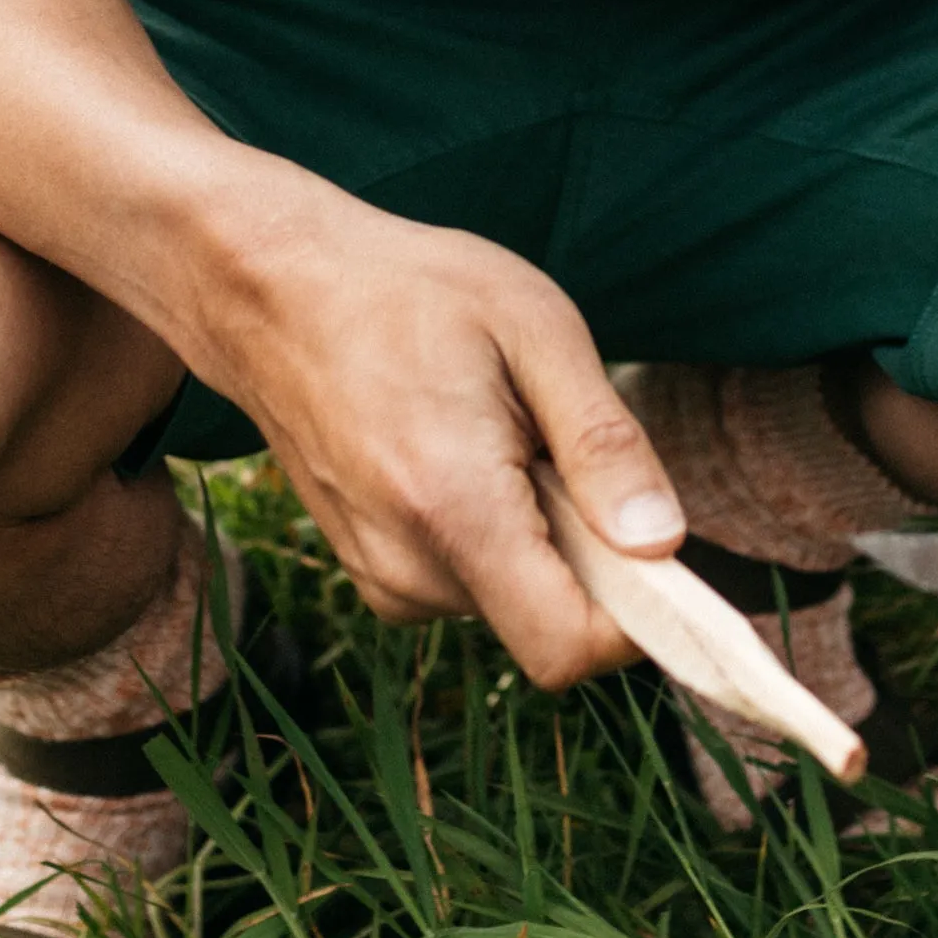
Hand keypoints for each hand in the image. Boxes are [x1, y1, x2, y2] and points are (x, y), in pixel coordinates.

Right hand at [188, 174, 682, 688]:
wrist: (274, 289)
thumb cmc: (410, 290)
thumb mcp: (536, 327)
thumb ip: (604, 445)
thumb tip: (664, 545)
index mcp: (453, 508)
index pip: (564, 649)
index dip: (638, 619)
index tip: (661, 546)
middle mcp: (406, 569)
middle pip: (548, 619)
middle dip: (582, 544)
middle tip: (547, 434)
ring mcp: (378, 577)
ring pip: (511, 598)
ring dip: (533, 531)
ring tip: (492, 427)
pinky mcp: (369, 572)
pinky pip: (468, 581)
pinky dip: (490, 530)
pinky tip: (457, 446)